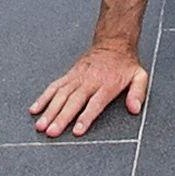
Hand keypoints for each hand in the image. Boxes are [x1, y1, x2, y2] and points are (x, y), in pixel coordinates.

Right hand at [27, 41, 146, 136]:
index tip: (77, 131)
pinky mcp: (69, 75)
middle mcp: (89, 81)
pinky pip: (54, 86)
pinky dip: (43, 98)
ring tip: (40, 125)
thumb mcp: (139, 75)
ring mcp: (76, 77)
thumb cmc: (125, 64)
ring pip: (60, 95)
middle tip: (51, 132)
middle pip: (73, 101)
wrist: (112, 43)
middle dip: (61, 118)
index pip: (94, 104)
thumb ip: (138, 93)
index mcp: (107, 84)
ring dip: (49, 111)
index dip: (85, 117)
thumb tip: (135, 108)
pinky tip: (35, 110)